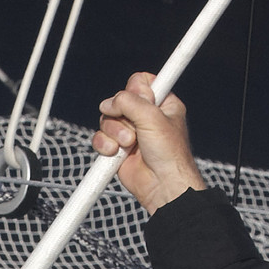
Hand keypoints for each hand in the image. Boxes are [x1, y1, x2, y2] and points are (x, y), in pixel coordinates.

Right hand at [92, 73, 207, 214]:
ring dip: (114, 132)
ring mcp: (130, 132)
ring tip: (128, 145)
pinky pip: (100, 137)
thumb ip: (129, 101)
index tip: (144, 102)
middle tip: (136, 130)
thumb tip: (108, 103)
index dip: (136, 90)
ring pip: (107, 119)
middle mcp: (145, 116)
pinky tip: (115, 153)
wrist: (162, 186)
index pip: (141, 82)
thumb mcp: (153, 118)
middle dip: (123, 116)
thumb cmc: (169, 155)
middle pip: (119, 101)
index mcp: (162, 104)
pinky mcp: (117, 148)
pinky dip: (105, 144)